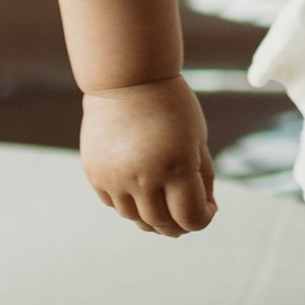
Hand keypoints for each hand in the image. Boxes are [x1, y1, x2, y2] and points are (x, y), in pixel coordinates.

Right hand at [80, 76, 217, 235]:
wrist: (127, 79)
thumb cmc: (171, 105)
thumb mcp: (197, 138)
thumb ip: (202, 176)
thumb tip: (203, 209)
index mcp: (176, 167)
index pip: (191, 218)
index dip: (204, 219)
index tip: (209, 209)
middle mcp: (143, 178)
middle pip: (162, 224)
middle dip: (180, 225)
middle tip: (187, 218)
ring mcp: (115, 179)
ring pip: (136, 219)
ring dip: (153, 219)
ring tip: (165, 208)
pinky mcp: (95, 174)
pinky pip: (115, 204)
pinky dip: (131, 204)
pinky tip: (141, 191)